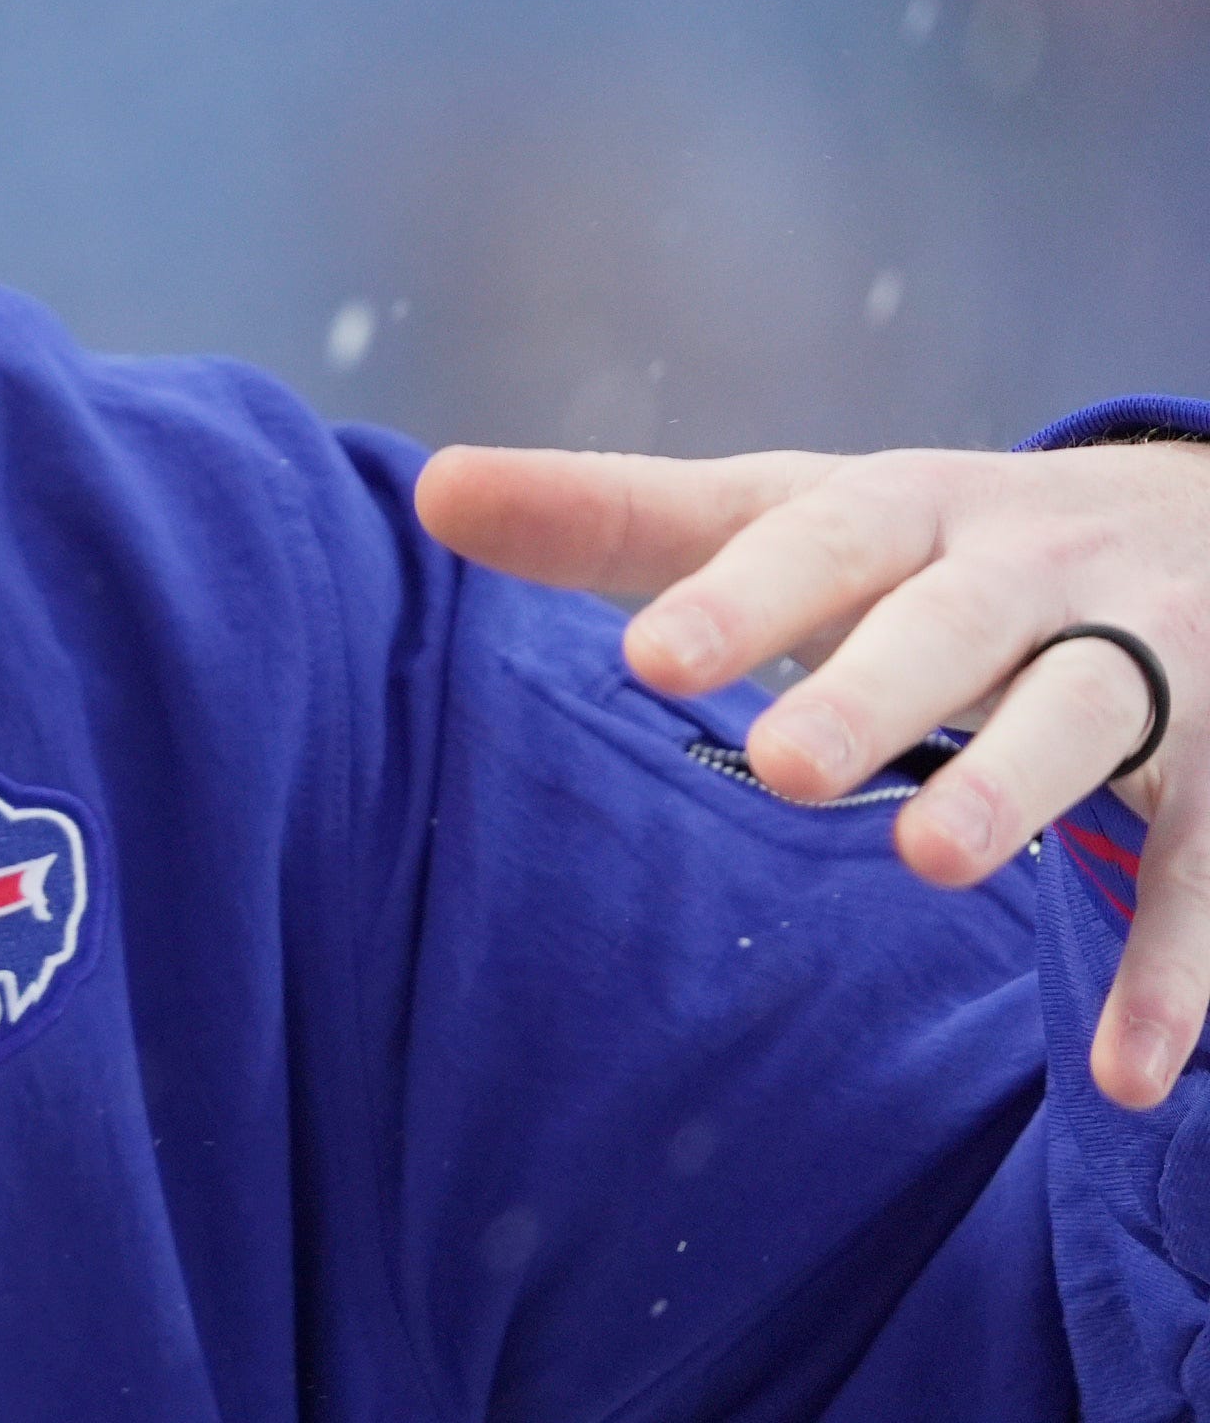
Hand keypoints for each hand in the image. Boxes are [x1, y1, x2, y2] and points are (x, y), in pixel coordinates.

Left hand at [417, 442, 1209, 1107]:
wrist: (1193, 524)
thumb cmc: (925, 541)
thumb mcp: (784, 512)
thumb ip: (616, 517)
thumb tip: (433, 490)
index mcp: (906, 511)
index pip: (814, 540)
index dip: (738, 596)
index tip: (647, 658)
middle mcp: (1028, 574)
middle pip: (953, 624)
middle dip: (878, 688)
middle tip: (788, 766)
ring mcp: (1144, 663)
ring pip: (1090, 715)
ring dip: (1016, 788)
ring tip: (933, 863)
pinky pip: (1204, 870)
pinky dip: (1173, 972)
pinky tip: (1123, 1076)